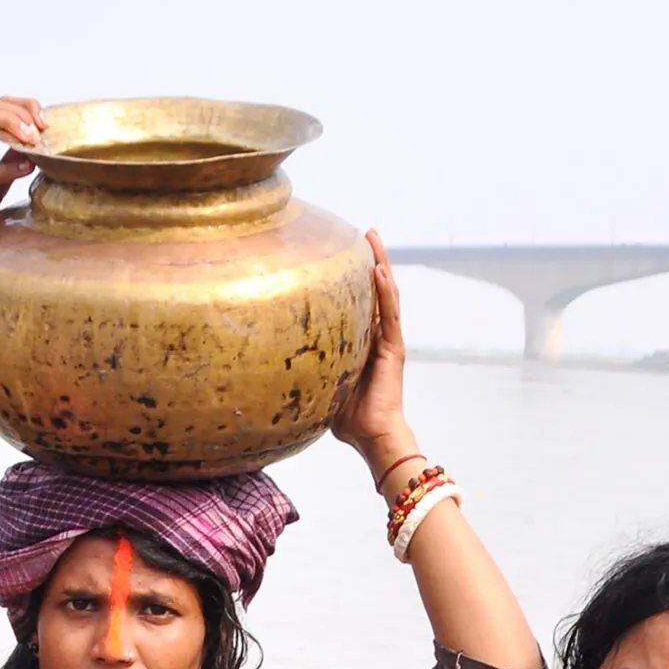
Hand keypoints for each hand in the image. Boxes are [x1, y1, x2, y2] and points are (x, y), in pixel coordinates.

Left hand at [331, 231, 415, 478]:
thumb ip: (311, 369)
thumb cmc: (348, 419)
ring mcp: (389, 341)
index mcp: (365, 343)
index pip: (362, 303)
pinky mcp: (394, 349)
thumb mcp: (324, 385)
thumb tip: (275, 366)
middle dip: (371, 259)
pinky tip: (378, 269)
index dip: (355, 279)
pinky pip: (391, 314)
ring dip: (381, 263)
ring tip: (372, 237)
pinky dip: (384, 291)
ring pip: (387, 293)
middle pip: (377, 290)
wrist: (373, 436)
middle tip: (364, 232)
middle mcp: (380, 337)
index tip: (342, 254)